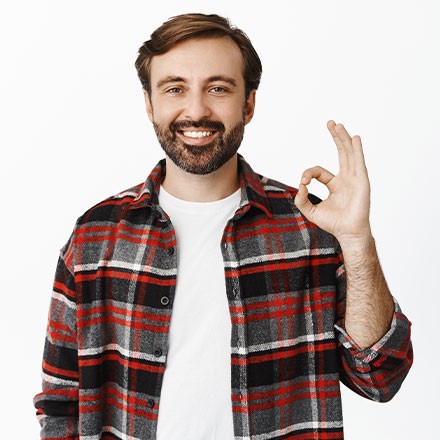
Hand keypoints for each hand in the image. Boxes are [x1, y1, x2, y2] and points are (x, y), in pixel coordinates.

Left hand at [294, 120, 371, 244]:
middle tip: (330, 123)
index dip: (309, 174)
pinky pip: (358, 162)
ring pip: (349, 154)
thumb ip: (301, 199)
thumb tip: (300, 186)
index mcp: (335, 185)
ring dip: (343, 139)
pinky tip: (354, 138)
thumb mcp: (310, 211)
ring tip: (338, 125)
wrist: (347, 232)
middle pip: (341, 153)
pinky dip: (356, 150)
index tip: (303, 183)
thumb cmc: (332, 223)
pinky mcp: (361, 181)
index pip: (319, 171)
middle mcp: (346, 179)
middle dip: (335, 138)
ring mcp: (355, 179)